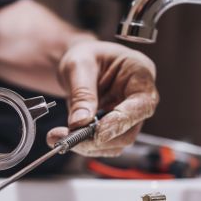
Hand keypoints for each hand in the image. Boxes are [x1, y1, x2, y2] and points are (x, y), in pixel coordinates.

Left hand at [46, 40, 158, 156]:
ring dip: (88, 145)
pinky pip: (104, 144)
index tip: (97, 134)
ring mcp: (130, 117)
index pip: (141, 105)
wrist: (82, 63)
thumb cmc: (87, 55)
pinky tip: (65, 137)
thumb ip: (82, 92)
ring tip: (59, 137)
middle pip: (129, 130)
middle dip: (98, 139)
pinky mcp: (116, 128)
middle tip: (68, 138)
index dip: (120, 122)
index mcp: (141, 74)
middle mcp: (141, 99)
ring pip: (116, 143)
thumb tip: (81, 122)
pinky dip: (84, 145)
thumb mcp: (79, 64)